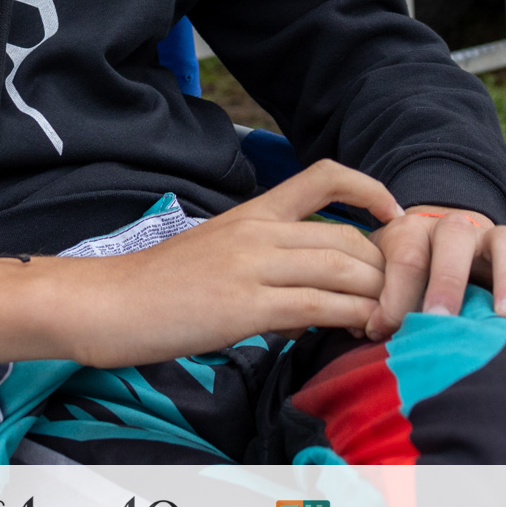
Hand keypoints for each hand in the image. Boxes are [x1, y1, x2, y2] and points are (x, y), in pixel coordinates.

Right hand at [0, 160, 404, 370]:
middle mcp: (258, 230)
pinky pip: (319, 305)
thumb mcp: (218, 258)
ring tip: (387, 320)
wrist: (108, 304)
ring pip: (343, 268)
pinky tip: (361, 331)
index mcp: (252, 211)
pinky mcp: (246, 306)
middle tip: (397, 297)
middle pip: (347, 236)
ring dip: (377, 297)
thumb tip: (309, 308)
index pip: (324, 175)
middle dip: (384, 269)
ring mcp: (253, 266)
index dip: (370, 189)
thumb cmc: (159, 288)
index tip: (395, 215)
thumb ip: (268, 269)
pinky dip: (352, 317)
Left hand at [365, 206, 505, 340]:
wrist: (441, 248)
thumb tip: (368, 329)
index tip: (385, 331)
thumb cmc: (405, 279)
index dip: (394, 294)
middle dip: (447, 280)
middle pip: (454, 237)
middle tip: (442, 319)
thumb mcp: (382, 280)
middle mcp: (456, 227)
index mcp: (413, 230)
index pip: (405, 254)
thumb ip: (375, 301)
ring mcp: (496, 239)